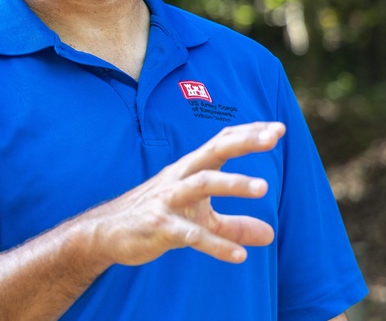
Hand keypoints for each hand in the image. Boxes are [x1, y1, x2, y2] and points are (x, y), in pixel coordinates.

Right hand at [89, 121, 284, 266]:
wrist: (108, 232)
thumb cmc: (157, 217)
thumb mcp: (199, 219)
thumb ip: (233, 225)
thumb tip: (270, 235)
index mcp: (188, 170)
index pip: (220, 143)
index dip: (247, 134)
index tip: (278, 129)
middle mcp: (179, 178)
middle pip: (212, 152)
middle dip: (241, 143)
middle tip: (272, 138)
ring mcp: (167, 200)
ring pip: (201, 183)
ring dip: (232, 183)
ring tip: (264, 188)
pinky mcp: (159, 226)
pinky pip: (189, 233)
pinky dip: (215, 244)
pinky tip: (239, 256)